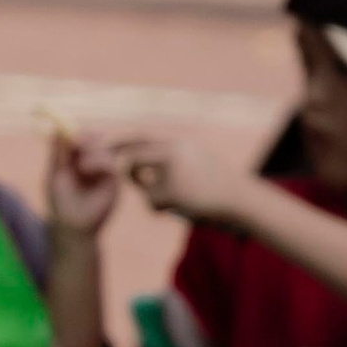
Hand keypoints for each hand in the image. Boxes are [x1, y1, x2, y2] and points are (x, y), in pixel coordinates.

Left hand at [48, 129, 123, 236]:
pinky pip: (110, 162)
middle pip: (97, 139)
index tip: (69, 130)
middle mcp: (93, 163)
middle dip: (88, 137)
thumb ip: (57, 154)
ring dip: (92, 151)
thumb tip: (56, 131)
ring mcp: (104, 171)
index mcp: (78, 159)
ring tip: (80, 166)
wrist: (73, 225)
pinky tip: (86, 169)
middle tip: (77, 139)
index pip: (83, 138)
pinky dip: (98, 160)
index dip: (77, 132)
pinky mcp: (114, 181)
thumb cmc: (60, 202)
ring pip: (105, 148)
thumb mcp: (55, 175)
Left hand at [113, 129, 254, 225]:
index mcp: (179, 144)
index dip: (122, 144)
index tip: (105, 149)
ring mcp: (173, 170)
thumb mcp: (194, 166)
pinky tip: (181, 208)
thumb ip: (168, 164)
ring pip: (143, 186)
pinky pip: (152, 202)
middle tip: (120, 179)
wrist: (240, 199)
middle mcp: (174, 151)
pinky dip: (161, 208)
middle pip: (134, 159)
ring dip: (153, 197)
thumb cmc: (217, 186)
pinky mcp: (174, 190)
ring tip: (177, 201)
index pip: (142, 138)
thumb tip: (139, 171)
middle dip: (124, 171)